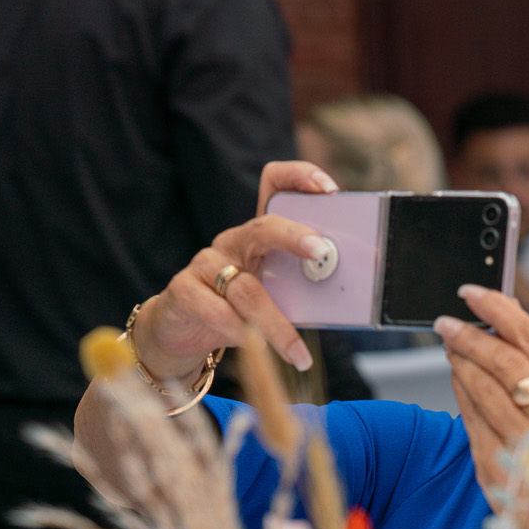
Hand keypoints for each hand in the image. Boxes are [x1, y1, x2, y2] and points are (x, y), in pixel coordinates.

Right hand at [130, 160, 339, 379]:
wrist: (184, 331)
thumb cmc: (238, 310)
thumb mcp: (273, 295)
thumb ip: (300, 289)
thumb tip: (345, 300)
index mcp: (260, 235)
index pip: (274, 184)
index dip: (299, 177)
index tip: (329, 189)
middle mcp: (234, 241)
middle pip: (264, 227)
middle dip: (295, 236)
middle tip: (321, 252)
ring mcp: (206, 263)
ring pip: (247, 289)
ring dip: (276, 324)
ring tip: (296, 352)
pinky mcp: (184, 290)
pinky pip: (218, 312)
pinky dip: (241, 334)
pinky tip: (256, 350)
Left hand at [434, 284, 528, 528]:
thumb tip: (502, 325)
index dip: (498, 308)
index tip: (473, 292)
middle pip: (504, 359)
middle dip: (470, 335)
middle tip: (447, 322)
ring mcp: (527, 445)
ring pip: (483, 388)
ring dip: (459, 360)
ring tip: (448, 343)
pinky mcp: (502, 468)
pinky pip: (472, 421)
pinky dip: (461, 394)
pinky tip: (455, 377)